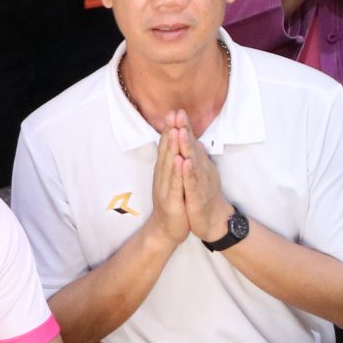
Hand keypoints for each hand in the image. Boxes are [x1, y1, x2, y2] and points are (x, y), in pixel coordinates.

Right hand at [143, 114, 192, 246]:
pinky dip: (177, 172)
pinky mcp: (171, 201)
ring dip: (172, 148)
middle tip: (173, 114)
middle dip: (170, 132)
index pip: (167, 147)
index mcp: (164, 172)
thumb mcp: (174, 181)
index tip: (174, 112)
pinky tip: (180, 160)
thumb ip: (174, 164)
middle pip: (166, 151)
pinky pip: (175, 184)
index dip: (170, 130)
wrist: (168, 230)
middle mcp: (162, 177)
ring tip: (176, 130)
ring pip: (169, 165)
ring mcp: (165, 189)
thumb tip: (178, 147)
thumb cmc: (174, 204)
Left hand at [177, 123, 232, 242]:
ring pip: (192, 162)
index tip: (177, 111)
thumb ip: (197, 157)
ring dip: (186, 147)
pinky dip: (188, 173)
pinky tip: (185, 162)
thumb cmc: (204, 196)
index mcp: (199, 164)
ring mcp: (200, 182)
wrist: (213, 220)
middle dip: (185, 130)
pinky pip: (192, 183)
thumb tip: (195, 141)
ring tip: (180, 132)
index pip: (190, 143)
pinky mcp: (197, 197)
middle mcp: (201, 170)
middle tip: (180, 114)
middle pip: (192, 147)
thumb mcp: (200, 173)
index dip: (184, 127)